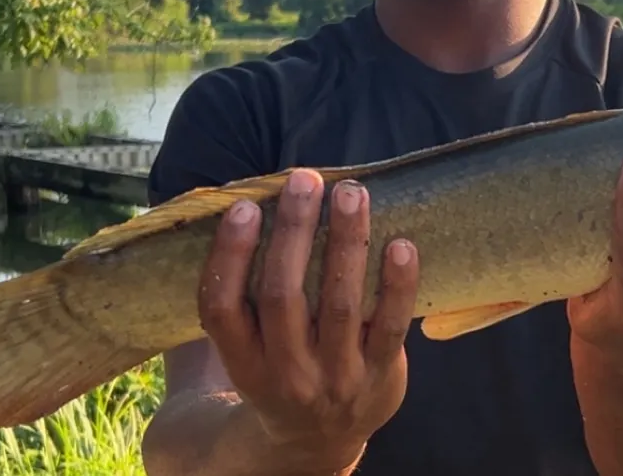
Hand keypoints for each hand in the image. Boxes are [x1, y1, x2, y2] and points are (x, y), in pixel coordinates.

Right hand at [196, 171, 418, 467]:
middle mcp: (286, 373)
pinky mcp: (380, 375)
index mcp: (242, 362)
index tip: (246, 206)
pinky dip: (398, 285)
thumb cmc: (280, 365)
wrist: (319, 442)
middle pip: (282, 297)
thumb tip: (246, 199)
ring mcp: (335, 377)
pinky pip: (391, 326)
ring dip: (345, 242)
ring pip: (339, 305)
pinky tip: (401, 243)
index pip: (222, 310)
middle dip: (294, 232)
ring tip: (351, 193)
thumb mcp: (248, 347)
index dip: (230, 256)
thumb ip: (245, 291)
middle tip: (305, 180)